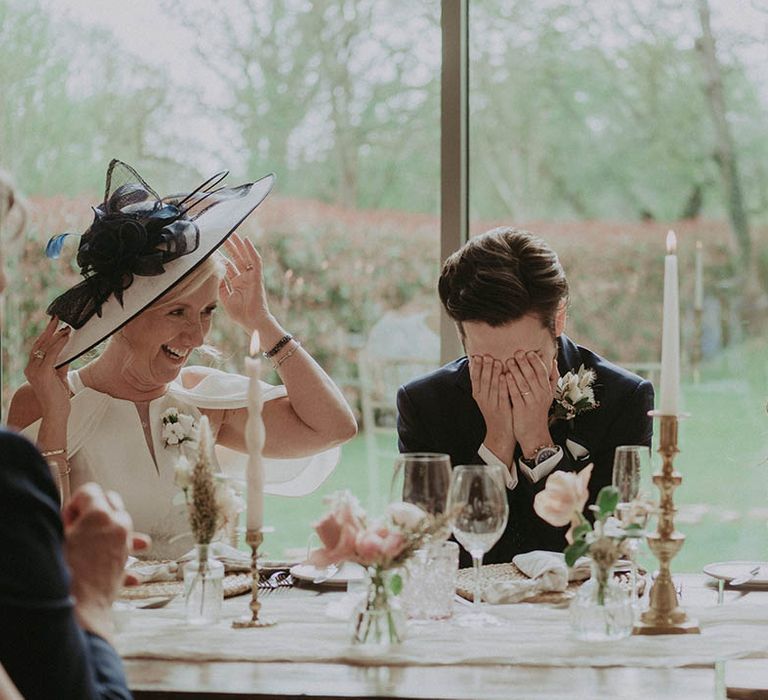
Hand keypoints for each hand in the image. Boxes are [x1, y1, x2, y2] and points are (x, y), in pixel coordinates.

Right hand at [25, 317, 71, 419]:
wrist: (57, 412)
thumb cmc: (59, 396)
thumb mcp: (60, 375)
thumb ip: (61, 362)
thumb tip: (68, 348)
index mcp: (32, 368)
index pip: (38, 347)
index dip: (46, 334)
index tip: (54, 323)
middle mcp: (30, 368)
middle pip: (39, 343)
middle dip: (49, 329)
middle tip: (58, 317)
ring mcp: (34, 371)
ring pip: (45, 347)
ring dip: (56, 335)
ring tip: (66, 326)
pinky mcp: (43, 374)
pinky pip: (52, 354)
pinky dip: (59, 344)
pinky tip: (66, 337)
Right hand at [62, 484, 149, 637]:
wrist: (77, 610)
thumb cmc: (62, 573)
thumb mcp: (56, 539)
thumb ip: (67, 522)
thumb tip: (74, 519)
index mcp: (99, 514)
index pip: (90, 491)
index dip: (75, 504)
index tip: (67, 520)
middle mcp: (118, 524)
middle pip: (111, 502)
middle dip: (95, 511)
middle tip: (77, 527)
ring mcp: (125, 543)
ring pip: (122, 522)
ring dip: (108, 528)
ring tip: (92, 541)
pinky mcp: (125, 562)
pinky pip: (125, 550)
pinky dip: (118, 552)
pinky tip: (108, 560)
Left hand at [219, 233, 271, 332]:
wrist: (252, 322)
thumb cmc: (240, 314)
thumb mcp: (225, 297)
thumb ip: (220, 285)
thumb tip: (212, 273)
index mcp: (237, 283)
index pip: (228, 266)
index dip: (220, 256)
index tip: (211, 247)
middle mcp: (244, 277)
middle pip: (236, 258)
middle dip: (229, 246)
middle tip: (221, 234)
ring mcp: (251, 276)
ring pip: (245, 256)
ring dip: (239, 245)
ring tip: (232, 233)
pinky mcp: (257, 277)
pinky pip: (255, 261)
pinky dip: (251, 250)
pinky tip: (246, 240)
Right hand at [470, 355, 515, 465]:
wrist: (499, 433)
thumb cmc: (494, 410)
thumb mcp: (484, 397)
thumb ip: (483, 381)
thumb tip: (479, 363)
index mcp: (478, 395)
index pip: (474, 379)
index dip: (475, 367)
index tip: (477, 356)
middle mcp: (483, 399)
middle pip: (483, 381)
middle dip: (485, 368)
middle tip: (487, 356)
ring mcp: (493, 404)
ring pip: (492, 387)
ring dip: (494, 374)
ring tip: (497, 362)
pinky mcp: (503, 409)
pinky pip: (503, 395)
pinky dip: (503, 386)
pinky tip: (505, 377)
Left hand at [505, 351, 555, 458]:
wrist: (535, 435)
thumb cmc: (538, 412)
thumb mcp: (548, 396)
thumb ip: (551, 378)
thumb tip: (553, 361)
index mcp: (546, 390)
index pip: (542, 372)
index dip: (536, 361)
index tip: (529, 351)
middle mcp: (540, 396)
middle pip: (533, 376)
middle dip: (525, 363)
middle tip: (517, 352)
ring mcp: (531, 403)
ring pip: (524, 384)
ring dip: (516, 371)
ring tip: (508, 361)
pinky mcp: (521, 410)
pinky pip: (515, 395)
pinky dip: (510, 385)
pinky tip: (504, 376)